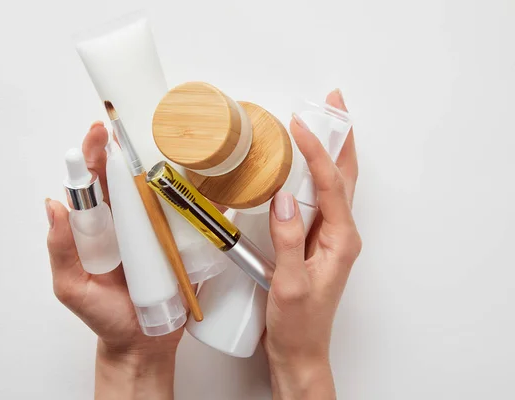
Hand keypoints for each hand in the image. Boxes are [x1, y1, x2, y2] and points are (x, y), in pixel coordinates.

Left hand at [45, 122, 181, 399]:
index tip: (97, 132)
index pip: (93, 183)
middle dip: (129, 149)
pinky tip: (207, 180)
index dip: (92, 156)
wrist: (142, 343)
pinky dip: (199, 198)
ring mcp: (155, 230)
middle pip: (127, 178)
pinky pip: (189, 216)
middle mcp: (126, 222)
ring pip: (159, 190)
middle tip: (135, 127)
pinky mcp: (181, 243)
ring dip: (166, 165)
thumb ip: (61, 250)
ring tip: (173, 143)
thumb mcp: (72, 287)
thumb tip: (53, 205)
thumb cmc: (104, 316)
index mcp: (97, 227)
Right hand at [264, 90, 360, 399]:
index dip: (315, 152)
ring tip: (324, 122)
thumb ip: (287, 242)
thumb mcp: (290, 284)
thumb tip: (284, 200)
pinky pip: (320, 198)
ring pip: (334, 183)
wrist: (299, 350)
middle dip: (341, 136)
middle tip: (334, 104)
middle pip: (344, 174)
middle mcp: (340, 234)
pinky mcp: (315, 241)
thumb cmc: (298, 324)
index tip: (300, 125)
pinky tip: (304, 165)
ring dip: (331, 150)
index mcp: (340, 240)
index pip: (329, 185)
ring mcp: (329, 236)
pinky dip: (316, 172)